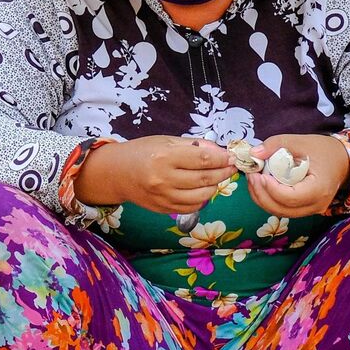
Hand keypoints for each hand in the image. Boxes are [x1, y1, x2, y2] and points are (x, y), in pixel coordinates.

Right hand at [74, 136, 235, 213]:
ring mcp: (164, 197)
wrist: (117, 173)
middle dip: (224, 172)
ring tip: (218, 177)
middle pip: (205, 179)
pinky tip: (203, 189)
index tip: (232, 156)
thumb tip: (219, 151)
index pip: (203, 159)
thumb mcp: (166, 141)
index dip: (222, 159)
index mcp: (165, 157)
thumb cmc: (142, 152)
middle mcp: (165, 179)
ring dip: (215, 186)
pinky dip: (203, 198)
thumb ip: (193, 146)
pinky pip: (192, 206)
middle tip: (232, 167)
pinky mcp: (164, 208)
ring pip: (202, 196)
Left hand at [246, 134, 349, 218]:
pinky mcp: (305, 209)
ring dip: (262, 199)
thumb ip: (276, 144)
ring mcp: (311, 210)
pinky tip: (261, 185)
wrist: (342, 160)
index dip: (271, 189)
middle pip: (282, 209)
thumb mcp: (300, 141)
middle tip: (251, 176)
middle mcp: (316, 205)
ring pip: (280, 212)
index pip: (291, 197)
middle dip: (261, 194)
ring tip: (253, 180)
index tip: (259, 175)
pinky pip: (283, 209)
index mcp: (319, 189)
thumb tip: (254, 153)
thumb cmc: (324, 150)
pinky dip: (269, 200)